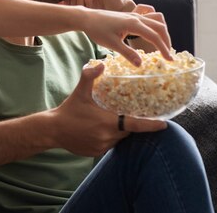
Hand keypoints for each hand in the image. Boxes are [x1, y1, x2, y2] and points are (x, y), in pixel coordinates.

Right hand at [52, 64, 166, 156]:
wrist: (52, 130)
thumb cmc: (68, 110)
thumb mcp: (80, 92)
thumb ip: (90, 77)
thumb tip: (100, 64)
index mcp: (107, 122)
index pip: (134, 124)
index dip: (151, 125)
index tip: (164, 124)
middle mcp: (107, 136)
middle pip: (127, 131)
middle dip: (129, 123)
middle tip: (129, 114)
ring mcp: (102, 146)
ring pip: (119, 139)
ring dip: (119, 131)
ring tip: (110, 121)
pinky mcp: (96, 153)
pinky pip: (109, 145)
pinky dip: (109, 138)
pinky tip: (99, 130)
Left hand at [61, 0, 134, 11]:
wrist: (116, 9)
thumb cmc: (97, 6)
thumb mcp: (81, 2)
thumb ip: (70, 0)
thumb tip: (55, 2)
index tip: (67, 10)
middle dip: (73, 2)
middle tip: (76, 12)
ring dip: (81, 3)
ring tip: (84, 11)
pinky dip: (88, 0)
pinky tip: (91, 8)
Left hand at [80, 7, 171, 64]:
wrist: (87, 18)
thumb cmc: (97, 30)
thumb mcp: (111, 44)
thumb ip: (127, 53)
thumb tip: (140, 64)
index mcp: (133, 24)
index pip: (154, 36)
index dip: (164, 49)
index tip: (170, 60)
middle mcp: (136, 17)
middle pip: (160, 27)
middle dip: (167, 41)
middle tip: (169, 55)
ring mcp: (134, 15)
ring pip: (156, 21)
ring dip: (162, 33)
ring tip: (164, 46)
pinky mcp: (130, 16)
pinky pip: (149, 19)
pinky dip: (155, 28)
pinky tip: (153, 36)